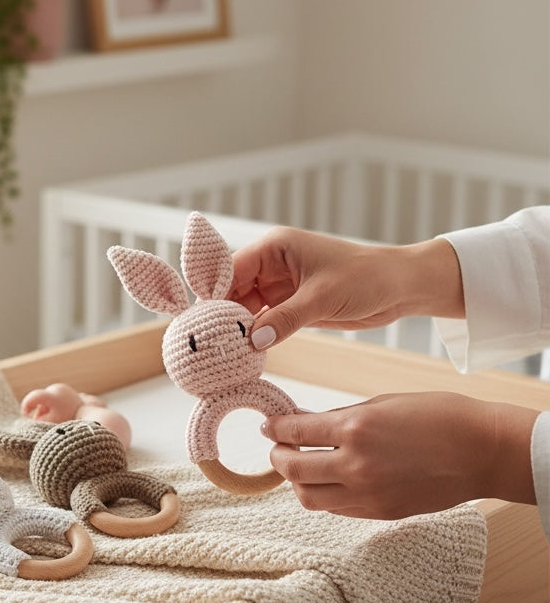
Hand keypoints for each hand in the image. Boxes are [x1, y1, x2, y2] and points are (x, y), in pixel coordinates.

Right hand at [229, 227, 464, 348]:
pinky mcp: (290, 306)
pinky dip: (254, 337)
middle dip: (221, 316)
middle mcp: (271, 265)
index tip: (200, 321)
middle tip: (206, 344)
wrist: (402, 287)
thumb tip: (252, 341)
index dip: (213, 294)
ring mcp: (279, 287)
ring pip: (244, 309)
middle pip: (232, 291)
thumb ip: (286, 319)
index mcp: (274, 248)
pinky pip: (262, 322)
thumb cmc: (367, 277)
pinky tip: (243, 354)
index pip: (230, 269)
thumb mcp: (323, 298)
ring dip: (236, 330)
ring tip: (220, 353)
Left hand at [262, 392, 537, 519]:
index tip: (268, 425)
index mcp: (354, 429)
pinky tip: (327, 480)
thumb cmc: (438, 416)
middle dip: (277, 456)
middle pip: (291, 469)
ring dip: (296, 481)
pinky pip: (335, 508)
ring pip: (307, 496)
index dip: (274, 427)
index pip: (294, 431)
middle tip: (277, 447)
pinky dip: (322, 494)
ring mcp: (367, 494)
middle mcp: (355, 465)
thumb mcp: (381, 403)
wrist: (484, 451)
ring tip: (300, 466)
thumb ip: (338, 417)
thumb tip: (302, 421)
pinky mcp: (379, 512)